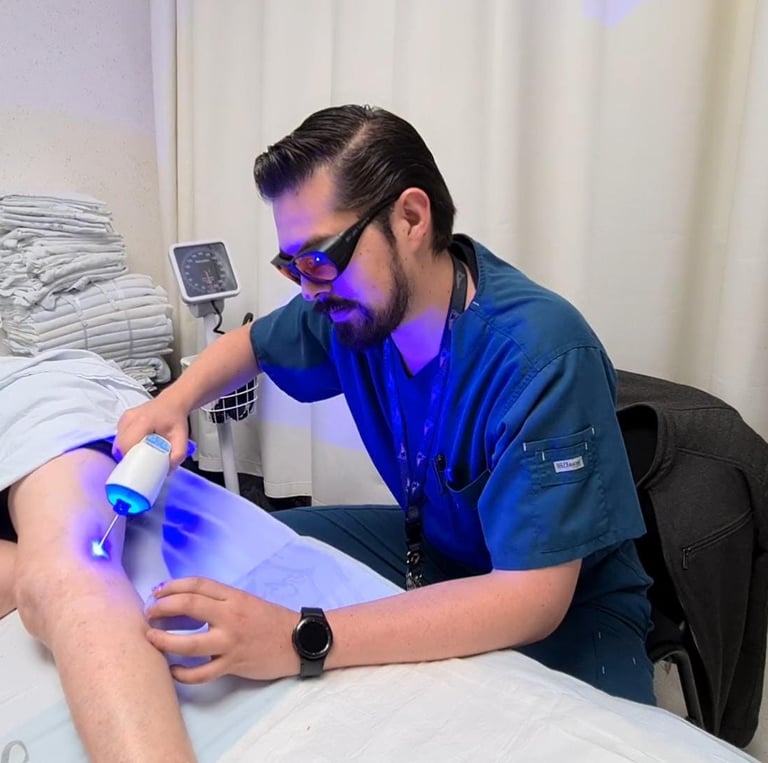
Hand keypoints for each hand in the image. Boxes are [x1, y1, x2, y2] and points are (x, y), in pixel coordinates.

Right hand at [115, 396, 189, 468]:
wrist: (172, 403)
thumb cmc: (175, 418)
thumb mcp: (182, 438)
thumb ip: (177, 455)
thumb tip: (167, 470)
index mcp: (143, 421)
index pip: (128, 445)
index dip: (132, 459)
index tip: (140, 467)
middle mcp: (131, 418)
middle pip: (121, 445)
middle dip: (130, 458)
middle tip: (142, 463)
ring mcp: (125, 418)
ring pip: (118, 442)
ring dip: (127, 452)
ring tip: (141, 453)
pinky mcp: (123, 420)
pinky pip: (119, 438)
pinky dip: (126, 445)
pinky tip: (137, 446)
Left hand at [145, 577, 299, 683]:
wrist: (298, 641)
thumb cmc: (271, 620)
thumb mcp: (247, 601)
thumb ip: (220, 601)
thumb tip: (185, 603)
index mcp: (234, 597)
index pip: (197, 585)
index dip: (172, 586)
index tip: (157, 591)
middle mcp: (230, 616)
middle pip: (188, 606)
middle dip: (162, 608)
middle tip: (149, 612)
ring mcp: (230, 642)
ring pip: (189, 644)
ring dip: (164, 641)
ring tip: (151, 639)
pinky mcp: (232, 665)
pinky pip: (200, 673)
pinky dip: (182, 673)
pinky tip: (171, 670)